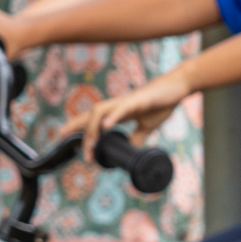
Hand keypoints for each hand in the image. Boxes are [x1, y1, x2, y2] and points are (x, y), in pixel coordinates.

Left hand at [67, 73, 193, 153]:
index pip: (92, 118)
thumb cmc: (161, 103)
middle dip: (81, 132)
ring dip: (93, 128)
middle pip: (91, 116)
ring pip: (100, 111)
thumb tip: (130, 152)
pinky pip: (122, 108)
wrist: (177, 87)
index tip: (63, 137)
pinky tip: (107, 126)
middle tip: (83, 153)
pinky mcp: (138, 100)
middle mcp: (117, 105)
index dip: (76, 126)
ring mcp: (126, 102)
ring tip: (91, 144)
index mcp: (118, 111)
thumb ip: (137, 137)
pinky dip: (112, 116)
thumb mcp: (148, 126)